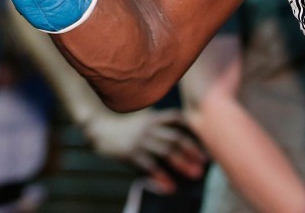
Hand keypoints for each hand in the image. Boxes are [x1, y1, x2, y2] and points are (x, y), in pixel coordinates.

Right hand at [83, 108, 206, 191]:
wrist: (99, 130)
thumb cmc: (124, 129)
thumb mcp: (142, 123)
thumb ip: (158, 128)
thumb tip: (179, 143)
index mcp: (153, 118)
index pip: (176, 118)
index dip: (192, 127)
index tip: (205, 139)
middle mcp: (148, 127)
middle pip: (175, 137)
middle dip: (192, 150)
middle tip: (205, 162)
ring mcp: (139, 139)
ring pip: (165, 150)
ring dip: (182, 163)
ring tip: (195, 174)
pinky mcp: (130, 152)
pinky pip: (148, 165)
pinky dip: (160, 176)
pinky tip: (170, 186)